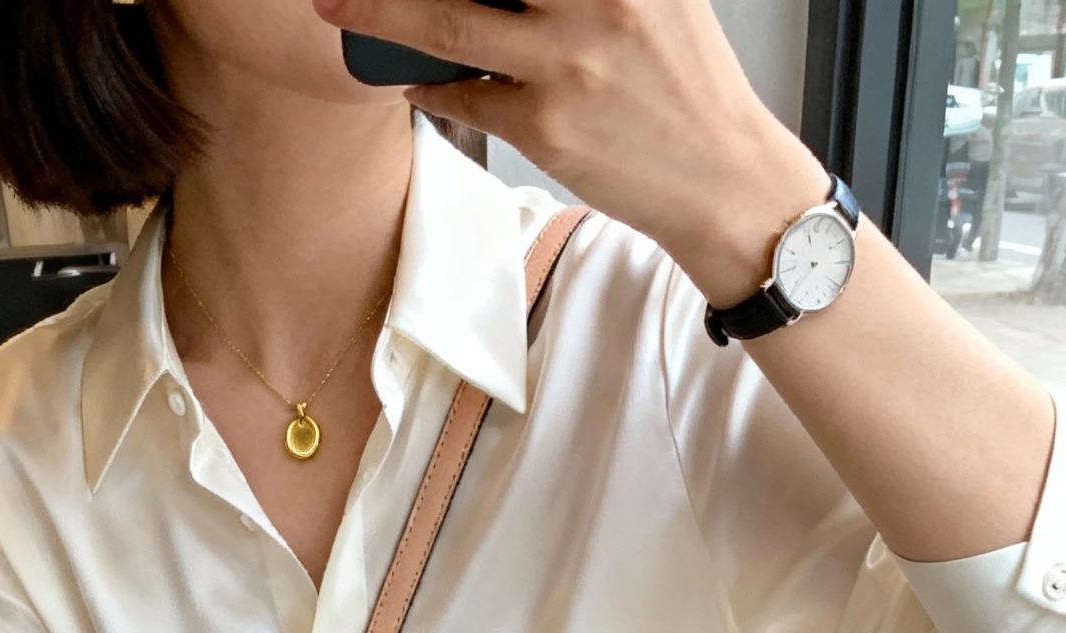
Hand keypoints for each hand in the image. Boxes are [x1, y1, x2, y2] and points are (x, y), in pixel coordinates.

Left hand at [315, 0, 826, 307]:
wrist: (726, 182)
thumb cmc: (687, 88)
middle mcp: (601, 0)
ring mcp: (568, 64)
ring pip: (447, 21)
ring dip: (381, 11)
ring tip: (340, 5)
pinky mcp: (545, 128)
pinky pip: (463, 98)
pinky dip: (430, 84)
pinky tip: (415, 76)